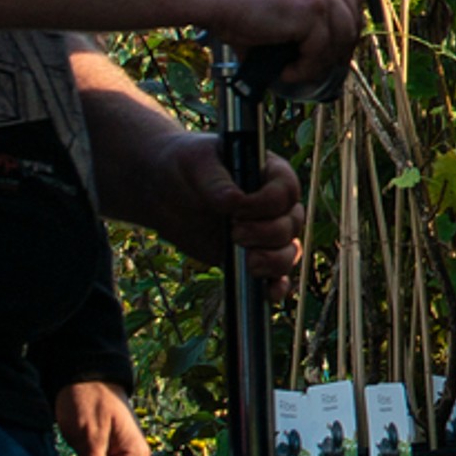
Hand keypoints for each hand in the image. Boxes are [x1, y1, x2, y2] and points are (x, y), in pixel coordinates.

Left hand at [132, 131, 306, 295]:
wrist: (164, 190)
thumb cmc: (185, 166)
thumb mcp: (196, 162)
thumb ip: (216, 181)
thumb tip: (234, 201)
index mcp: (270, 174)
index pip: (285, 191)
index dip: (266, 204)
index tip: (235, 209)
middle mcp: (274, 204)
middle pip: (291, 224)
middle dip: (266, 234)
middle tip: (234, 234)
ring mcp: (265, 231)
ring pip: (290, 251)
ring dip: (275, 261)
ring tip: (249, 263)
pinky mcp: (252, 256)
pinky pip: (276, 274)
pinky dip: (277, 286)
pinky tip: (268, 292)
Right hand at [192, 0, 360, 90]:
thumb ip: (292, 16)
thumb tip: (298, 52)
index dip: (340, 27)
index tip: (330, 48)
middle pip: (351, 17)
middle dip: (339, 47)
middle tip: (320, 67)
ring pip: (341, 37)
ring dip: (322, 61)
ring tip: (299, 72)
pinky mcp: (312, 10)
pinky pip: (320, 50)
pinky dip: (306, 68)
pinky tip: (287, 73)